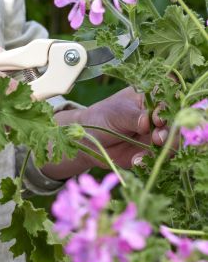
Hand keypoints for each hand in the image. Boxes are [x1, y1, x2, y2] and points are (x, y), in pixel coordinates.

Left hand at [42, 86, 168, 180]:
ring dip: (164, 148)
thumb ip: (133, 117)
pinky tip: (137, 161)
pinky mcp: (149, 153)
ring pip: (171, 143)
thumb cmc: (102, 118)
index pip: (167, 102)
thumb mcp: (116, 113)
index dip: (166, 111)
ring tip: (150, 150)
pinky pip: (157, 159)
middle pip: (174, 124)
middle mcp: (156, 119)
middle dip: (168, 132)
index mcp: (149, 101)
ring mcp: (155, 136)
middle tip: (157, 139)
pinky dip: (149, 161)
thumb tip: (148, 121)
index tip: (157, 119)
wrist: (88, 140)